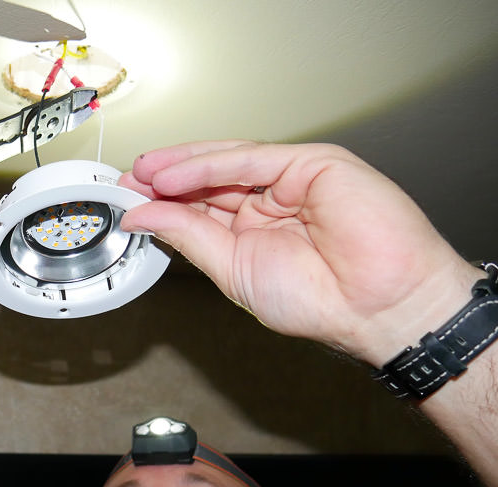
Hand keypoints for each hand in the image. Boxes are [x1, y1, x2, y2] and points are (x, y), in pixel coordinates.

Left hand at [118, 140, 479, 365]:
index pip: (199, 204)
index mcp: (254, 228)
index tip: (128, 200)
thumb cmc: (321, 301)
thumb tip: (143, 217)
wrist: (376, 309)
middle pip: (207, 178)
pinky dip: (209, 166)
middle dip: (163, 179)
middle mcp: (271, 200)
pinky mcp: (314, 163)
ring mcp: (293, 179)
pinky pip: (252, 161)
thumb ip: (189, 237)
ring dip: (179, 166)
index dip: (161, 200)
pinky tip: (173, 176)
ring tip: (142, 174)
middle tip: (126, 183)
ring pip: (227, 162)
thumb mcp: (232, 270)